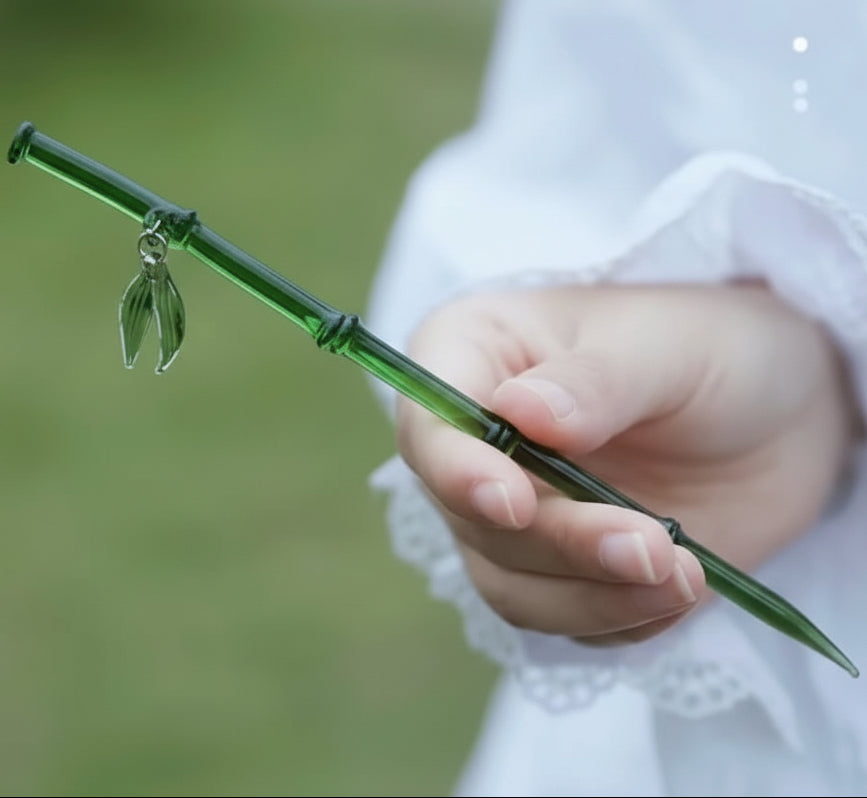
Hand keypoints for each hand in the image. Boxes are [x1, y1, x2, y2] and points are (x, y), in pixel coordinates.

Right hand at [396, 282, 858, 644]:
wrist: (777, 413)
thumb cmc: (710, 347)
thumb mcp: (664, 346)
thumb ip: (596, 384)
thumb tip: (519, 413)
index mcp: (473, 358)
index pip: (431, 424)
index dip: (457, 471)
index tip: (513, 504)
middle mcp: (478, 444)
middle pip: (471, 518)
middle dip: (560, 543)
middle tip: (649, 547)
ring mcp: (517, 512)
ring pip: (511, 584)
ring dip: (591, 596)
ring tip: (684, 577)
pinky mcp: (560, 569)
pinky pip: (566, 620)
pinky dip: (618, 620)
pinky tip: (679, 588)